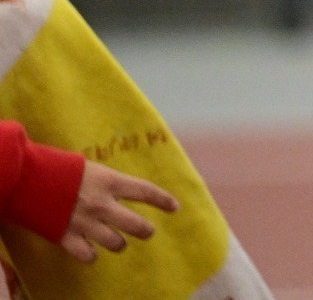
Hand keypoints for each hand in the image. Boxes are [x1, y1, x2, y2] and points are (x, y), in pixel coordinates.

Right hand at [61, 161, 177, 263]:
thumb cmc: (59, 168)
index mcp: (110, 181)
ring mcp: (85, 222)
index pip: (146, 192)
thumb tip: (120, 189)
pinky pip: (87, 255)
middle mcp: (102, 204)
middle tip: (146, 231)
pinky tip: (90, 250)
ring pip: (116, 243)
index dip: (163, 201)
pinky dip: (90, 255)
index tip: (174, 207)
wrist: (26, 178)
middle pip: (137, 226)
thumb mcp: (91, 167)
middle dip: (145, 231)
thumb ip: (107, 181)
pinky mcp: (66, 236)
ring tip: (116, 240)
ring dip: (118, 243)